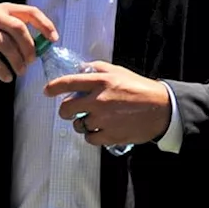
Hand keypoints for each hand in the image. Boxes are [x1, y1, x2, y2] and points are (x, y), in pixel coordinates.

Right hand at [0, 3, 57, 82]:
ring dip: (17, 61)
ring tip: (20, 71)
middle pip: (19, 29)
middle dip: (29, 47)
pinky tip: (6, 77)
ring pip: (6, 45)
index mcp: (3, 8)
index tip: (53, 39)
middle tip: (32, 61)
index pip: (30, 12)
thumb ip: (13, 28)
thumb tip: (37, 47)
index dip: (45, 24)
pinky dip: (1, 70)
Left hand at [44, 62, 170, 147]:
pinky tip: (100, 130)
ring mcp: (104, 119)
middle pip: (67, 109)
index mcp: (101, 81)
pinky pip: (90, 138)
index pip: (69, 83)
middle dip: (65, 111)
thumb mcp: (118, 71)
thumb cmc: (140, 88)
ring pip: (79, 125)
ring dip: (82, 123)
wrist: (161, 109)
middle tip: (69, 112)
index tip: (47, 91)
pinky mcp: (110, 135)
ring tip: (93, 120)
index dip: (54, 87)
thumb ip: (97, 69)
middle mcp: (99, 100)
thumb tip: (79, 70)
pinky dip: (92, 135)